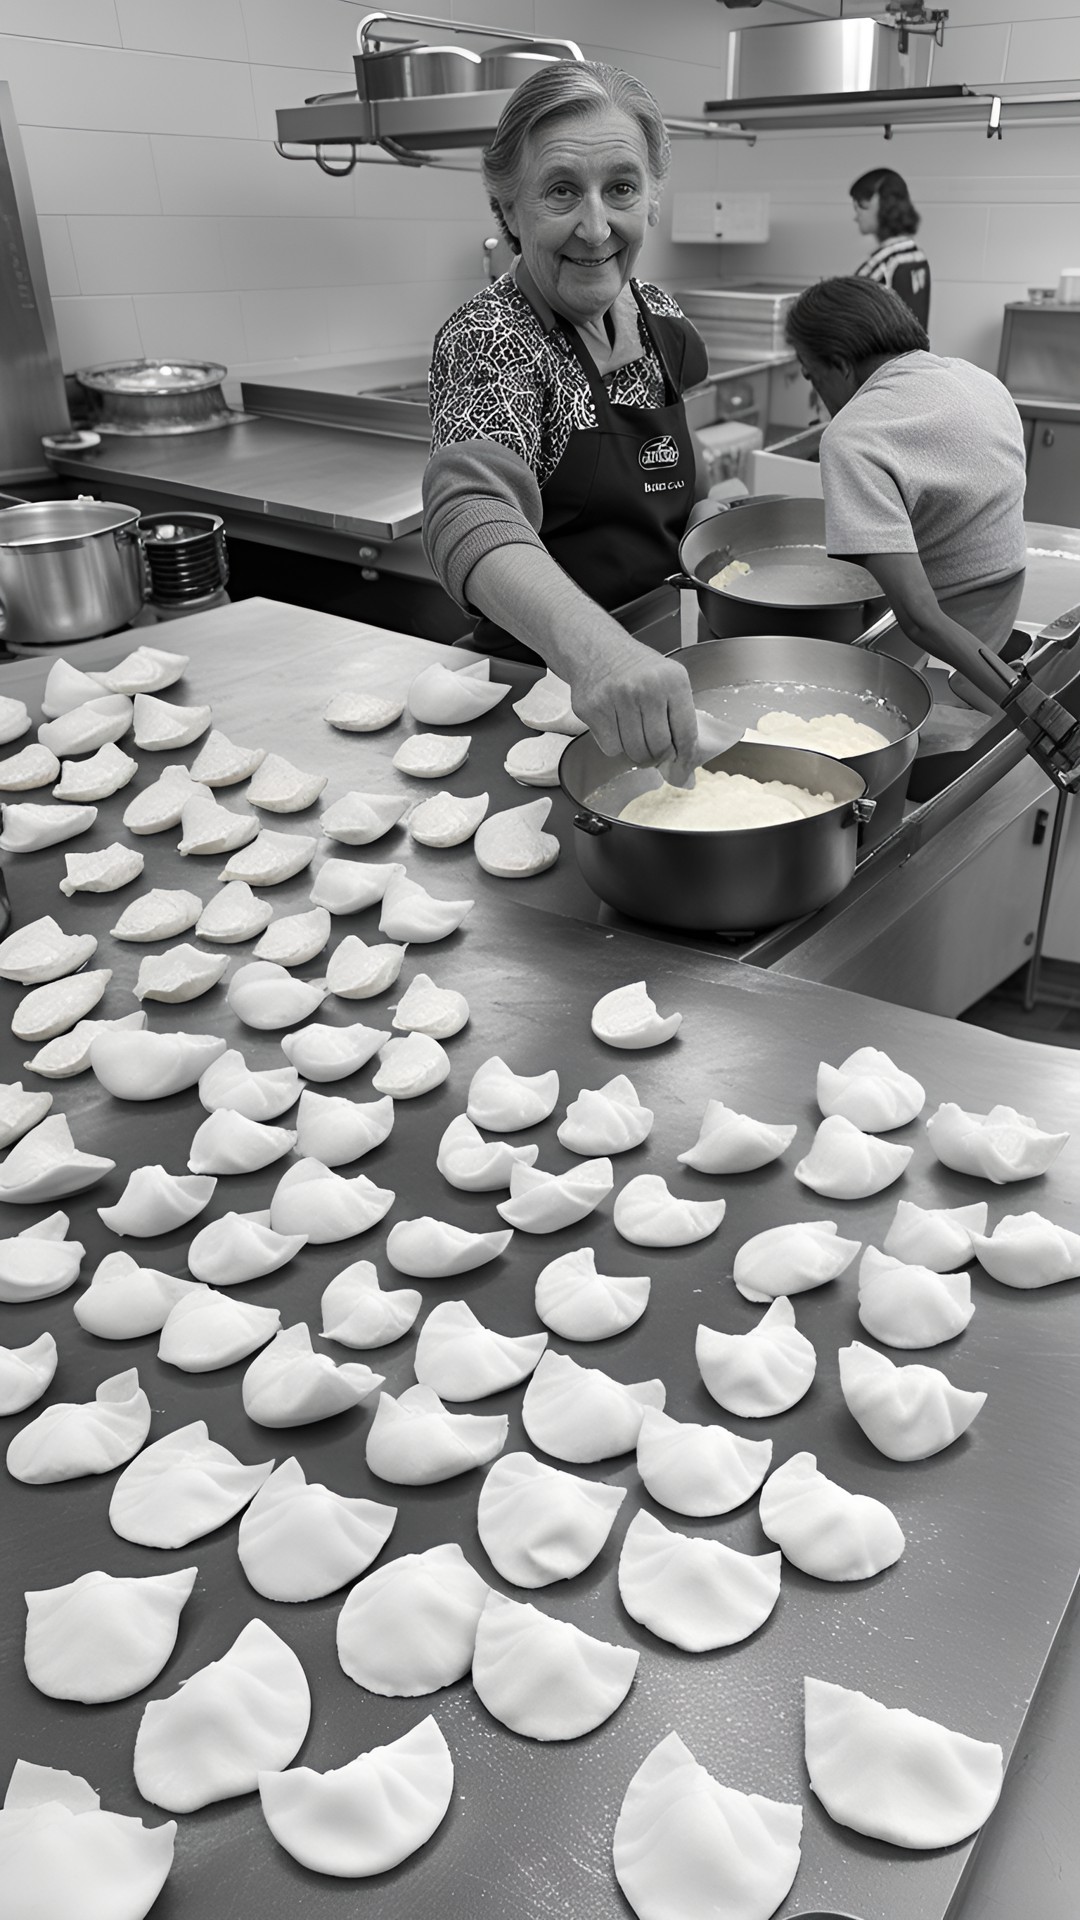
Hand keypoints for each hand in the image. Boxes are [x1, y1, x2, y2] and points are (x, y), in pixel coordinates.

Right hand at [569, 635, 698, 785]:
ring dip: (636, 753)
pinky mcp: (593, 709)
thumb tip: (685, 770)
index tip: (683, 770)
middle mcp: (646, 688)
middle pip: (659, 747)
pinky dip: (615, 745)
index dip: (685, 758)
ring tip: (635, 737)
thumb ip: (680, 717)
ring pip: (634, 751)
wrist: (596, 650)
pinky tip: (616, 727)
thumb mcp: (668, 680)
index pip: (686, 733)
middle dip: (658, 757)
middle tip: (655, 754)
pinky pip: (611, 748)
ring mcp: (617, 698)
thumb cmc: (637, 670)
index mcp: (672, 680)